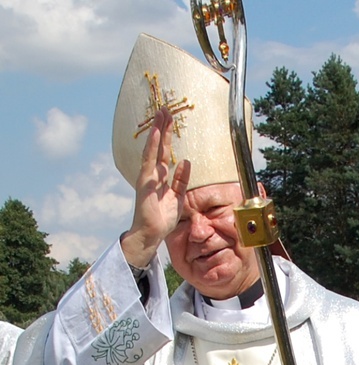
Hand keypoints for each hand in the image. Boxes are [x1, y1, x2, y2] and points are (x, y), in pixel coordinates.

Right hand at [121, 107, 190, 266]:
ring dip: (157, 131)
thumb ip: (181, 179)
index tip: (170, 119)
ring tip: (160, 115)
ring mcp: (147, 177)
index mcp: (160, 177)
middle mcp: (152, 174)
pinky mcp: (145, 183)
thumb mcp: (177, 196)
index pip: (165, 152)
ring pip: (153, 149)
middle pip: (158, 146)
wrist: (150, 234)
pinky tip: (156, 135)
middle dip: (162, 127)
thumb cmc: (162, 217)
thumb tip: (185, 161)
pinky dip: (153, 148)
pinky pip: (150, 162)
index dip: (168, 136)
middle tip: (165, 108)